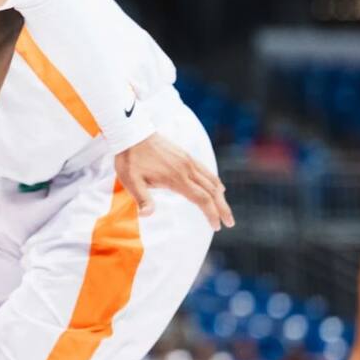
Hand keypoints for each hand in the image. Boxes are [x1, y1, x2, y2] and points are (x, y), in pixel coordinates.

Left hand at [114, 133, 233, 230]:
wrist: (131, 132)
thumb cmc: (129, 159)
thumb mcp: (131, 181)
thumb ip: (142, 199)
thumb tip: (146, 215)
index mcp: (176, 178)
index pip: (201, 199)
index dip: (211, 214)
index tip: (216, 227)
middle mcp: (187, 169)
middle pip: (212, 191)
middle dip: (223, 208)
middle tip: (230, 223)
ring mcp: (187, 160)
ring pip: (211, 180)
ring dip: (221, 196)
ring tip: (225, 209)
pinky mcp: (185, 155)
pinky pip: (206, 170)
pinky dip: (215, 182)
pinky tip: (216, 188)